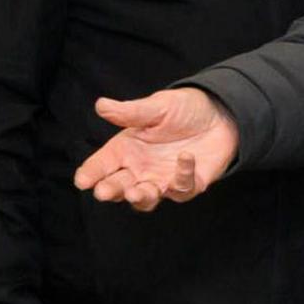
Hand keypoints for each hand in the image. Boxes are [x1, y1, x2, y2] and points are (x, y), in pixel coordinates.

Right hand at [72, 89, 240, 210]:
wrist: (220, 115)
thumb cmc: (184, 110)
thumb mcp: (157, 107)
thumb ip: (130, 112)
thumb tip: (101, 106)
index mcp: (126, 149)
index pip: (102, 164)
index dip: (90, 173)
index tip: (82, 181)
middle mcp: (140, 169)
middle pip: (119, 186)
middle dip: (110, 190)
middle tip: (103, 192)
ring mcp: (162, 180)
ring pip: (146, 198)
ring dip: (139, 197)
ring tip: (134, 192)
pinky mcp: (188, 185)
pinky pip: (182, 188)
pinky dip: (183, 175)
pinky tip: (185, 157)